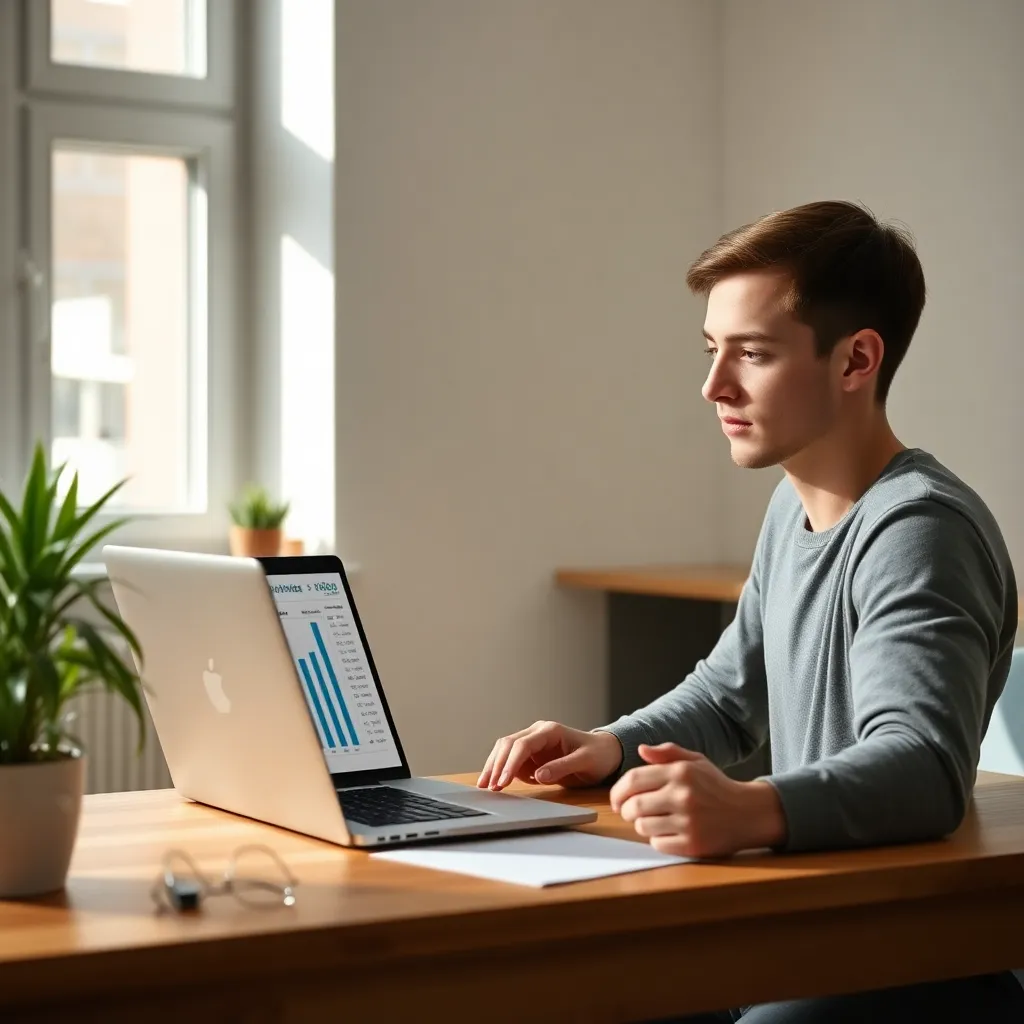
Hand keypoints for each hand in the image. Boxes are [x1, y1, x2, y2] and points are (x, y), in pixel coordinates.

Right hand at [477, 722, 622, 790]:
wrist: (606, 753)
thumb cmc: (598, 755)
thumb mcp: (585, 762)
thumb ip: (562, 767)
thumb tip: (538, 775)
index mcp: (550, 731)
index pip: (522, 744)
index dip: (511, 763)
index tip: (503, 781)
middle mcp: (537, 733)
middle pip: (508, 744)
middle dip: (496, 765)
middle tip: (488, 786)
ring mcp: (533, 743)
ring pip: (505, 750)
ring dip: (494, 767)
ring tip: (484, 785)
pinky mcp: (531, 755)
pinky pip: (511, 760)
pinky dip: (501, 770)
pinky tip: (495, 782)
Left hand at [610, 742, 785, 856]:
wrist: (748, 813)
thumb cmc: (717, 786)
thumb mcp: (696, 761)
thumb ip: (667, 753)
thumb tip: (641, 749)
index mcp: (680, 772)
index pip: (633, 780)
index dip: (618, 791)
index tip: (616, 800)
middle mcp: (683, 796)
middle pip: (633, 806)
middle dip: (625, 810)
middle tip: (628, 812)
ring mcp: (688, 822)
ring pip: (643, 827)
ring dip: (641, 825)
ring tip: (652, 821)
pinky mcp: (693, 844)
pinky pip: (658, 844)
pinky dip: (657, 839)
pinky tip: (667, 832)